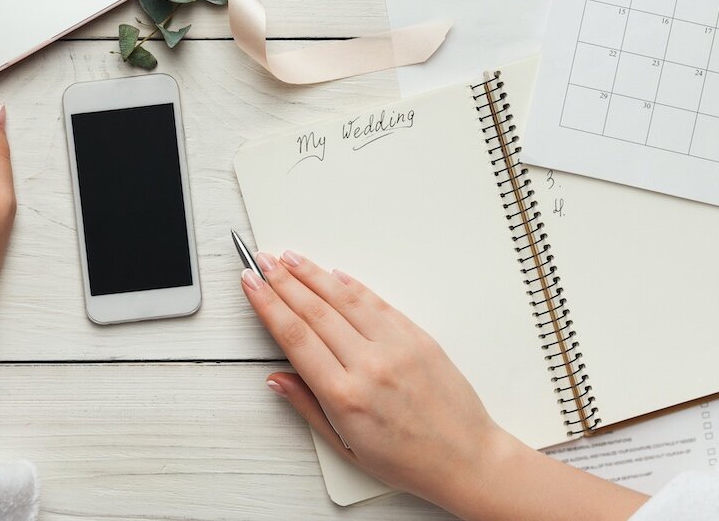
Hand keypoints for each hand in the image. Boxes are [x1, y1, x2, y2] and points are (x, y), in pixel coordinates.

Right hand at [241, 252, 646, 520]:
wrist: (466, 459)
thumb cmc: (408, 461)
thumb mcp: (345, 447)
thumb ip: (307, 407)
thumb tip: (276, 379)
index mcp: (344, 395)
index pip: (294, 336)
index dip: (267, 304)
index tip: (251, 284)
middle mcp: (369, 365)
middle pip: (314, 310)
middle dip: (282, 281)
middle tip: (262, 261)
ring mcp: (396, 347)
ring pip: (345, 299)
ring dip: (313, 274)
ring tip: (290, 258)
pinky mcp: (418, 337)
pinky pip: (378, 303)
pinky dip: (353, 286)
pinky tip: (334, 274)